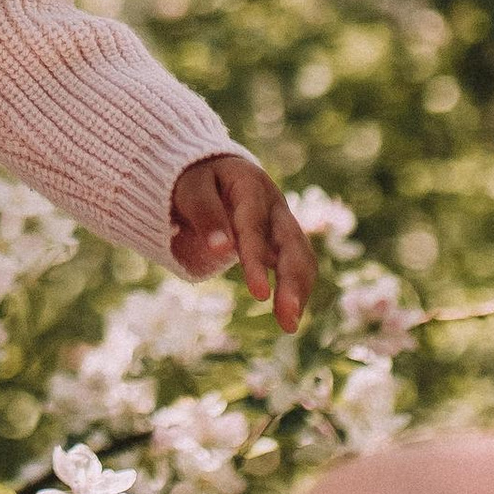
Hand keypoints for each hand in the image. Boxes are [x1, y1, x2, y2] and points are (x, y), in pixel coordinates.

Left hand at [169, 150, 316, 330]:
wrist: (210, 168)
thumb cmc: (196, 178)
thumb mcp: (192, 188)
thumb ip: (205, 215)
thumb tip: (221, 250)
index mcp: (251, 186)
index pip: (254, 227)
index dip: (257, 260)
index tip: (260, 295)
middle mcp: (275, 204)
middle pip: (291, 244)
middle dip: (292, 282)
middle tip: (288, 319)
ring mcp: (282, 222)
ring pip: (301, 256)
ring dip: (299, 290)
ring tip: (289, 325)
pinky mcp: (283, 239)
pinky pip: (297, 264)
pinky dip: (297, 288)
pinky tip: (289, 316)